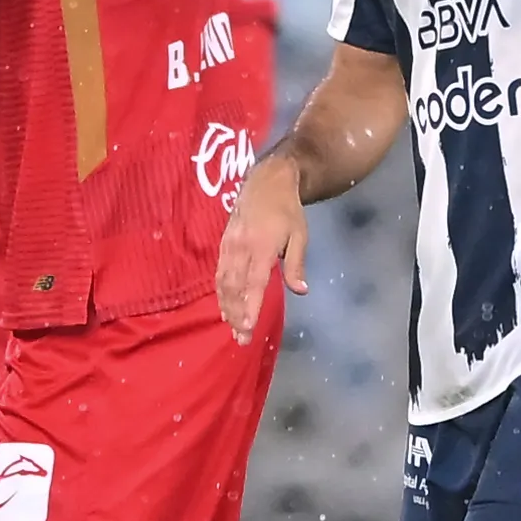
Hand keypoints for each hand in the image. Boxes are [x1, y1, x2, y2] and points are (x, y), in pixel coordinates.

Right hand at [216, 161, 308, 337]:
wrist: (265, 182)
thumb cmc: (287, 210)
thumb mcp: (300, 235)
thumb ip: (297, 264)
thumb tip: (301, 291)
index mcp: (262, 246)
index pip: (254, 283)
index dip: (250, 306)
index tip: (249, 328)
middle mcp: (241, 247)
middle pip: (235, 288)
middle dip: (237, 315)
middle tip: (242, 339)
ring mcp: (229, 246)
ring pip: (223, 283)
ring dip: (227, 308)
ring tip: (233, 329)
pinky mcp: (223, 245)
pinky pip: (219, 274)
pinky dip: (221, 294)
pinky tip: (225, 308)